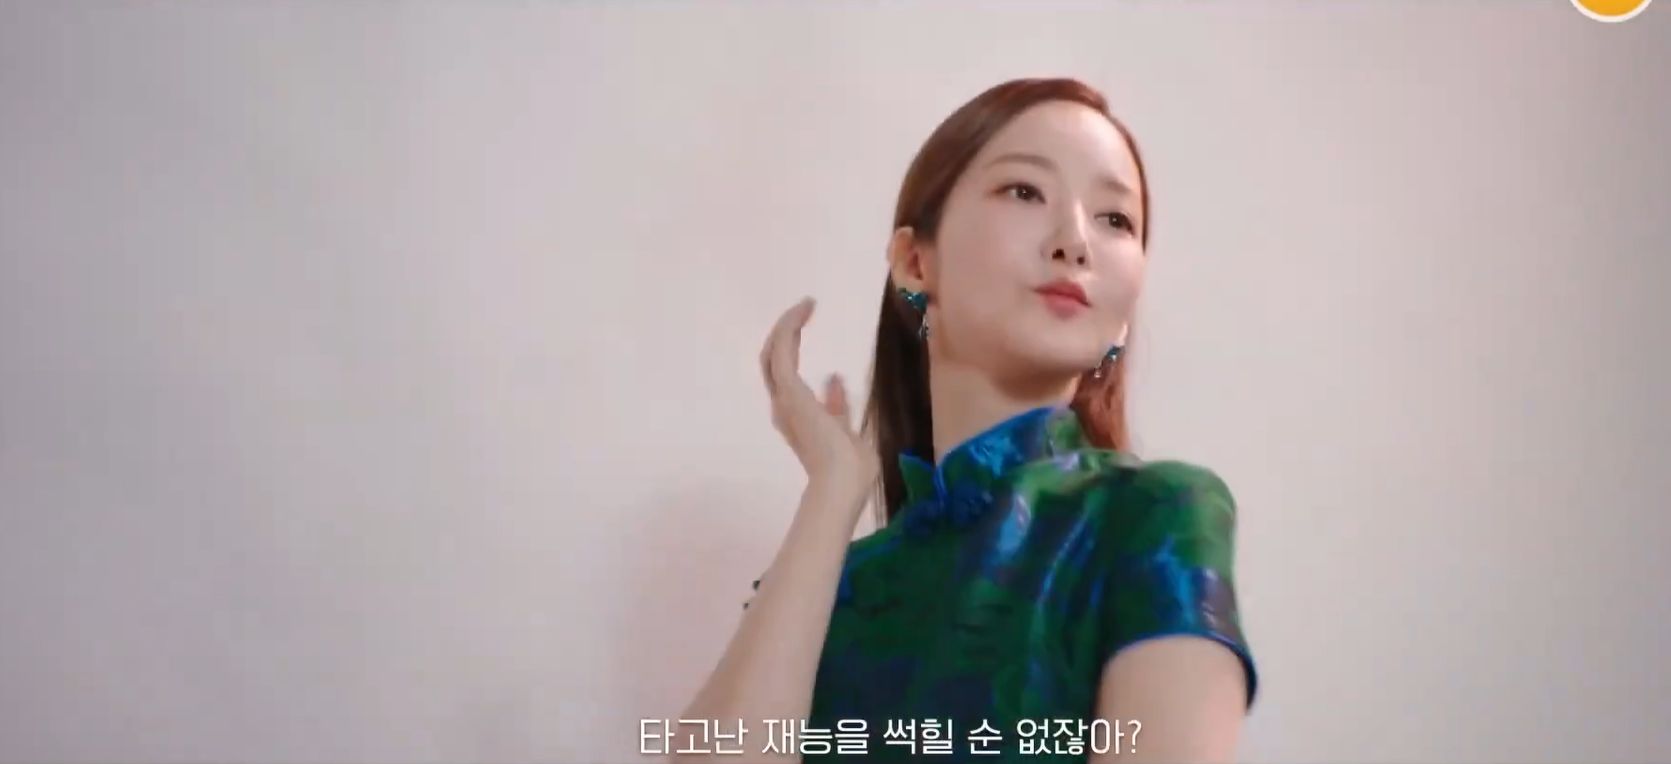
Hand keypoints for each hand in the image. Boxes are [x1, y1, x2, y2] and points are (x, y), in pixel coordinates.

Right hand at [758, 297, 878, 497]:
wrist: (842, 483)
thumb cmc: (850, 469)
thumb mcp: (847, 431)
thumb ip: (839, 407)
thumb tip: (835, 379)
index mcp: (795, 417)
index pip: (786, 378)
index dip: (793, 352)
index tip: (807, 331)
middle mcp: (783, 406)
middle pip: (772, 362)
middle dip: (785, 335)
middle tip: (801, 313)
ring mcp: (784, 398)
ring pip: (773, 353)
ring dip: (786, 327)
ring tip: (805, 306)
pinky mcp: (789, 389)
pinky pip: (783, 350)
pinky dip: (790, 327)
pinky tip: (804, 310)